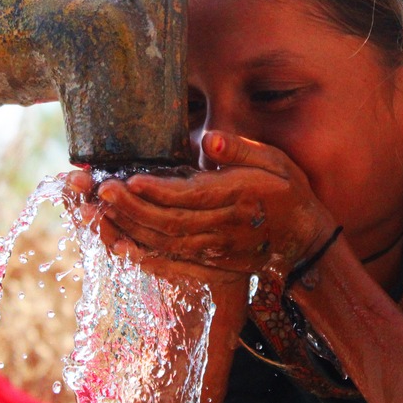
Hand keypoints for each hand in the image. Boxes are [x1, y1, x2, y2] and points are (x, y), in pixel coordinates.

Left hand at [82, 131, 338, 278]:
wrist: (304, 239)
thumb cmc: (287, 191)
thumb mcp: (274, 160)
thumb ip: (240, 149)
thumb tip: (208, 138)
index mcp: (239, 196)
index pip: (192, 196)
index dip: (159, 191)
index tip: (130, 181)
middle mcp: (224, 226)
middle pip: (171, 221)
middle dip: (132, 208)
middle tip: (102, 191)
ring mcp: (216, 249)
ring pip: (166, 243)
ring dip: (129, 230)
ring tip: (98, 212)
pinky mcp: (210, 263)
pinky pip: (172, 262)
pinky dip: (144, 256)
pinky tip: (119, 246)